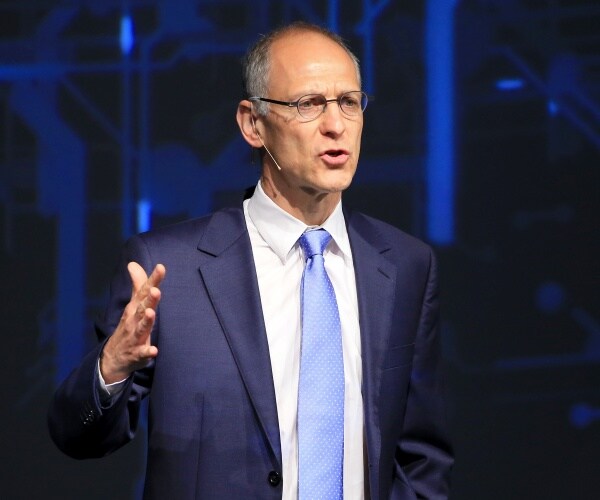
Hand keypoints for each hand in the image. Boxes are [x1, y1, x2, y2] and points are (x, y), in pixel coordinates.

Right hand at [100, 262, 165, 383]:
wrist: (113, 358)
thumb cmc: (128, 326)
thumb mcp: (133, 305)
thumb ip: (138, 284)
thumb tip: (133, 263)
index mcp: (135, 308)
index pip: (144, 291)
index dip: (153, 280)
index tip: (161, 267)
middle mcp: (133, 320)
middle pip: (142, 308)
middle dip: (149, 299)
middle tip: (155, 290)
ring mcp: (134, 337)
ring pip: (141, 328)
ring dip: (146, 321)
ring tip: (151, 313)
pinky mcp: (137, 354)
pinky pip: (142, 353)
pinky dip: (147, 352)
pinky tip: (153, 350)